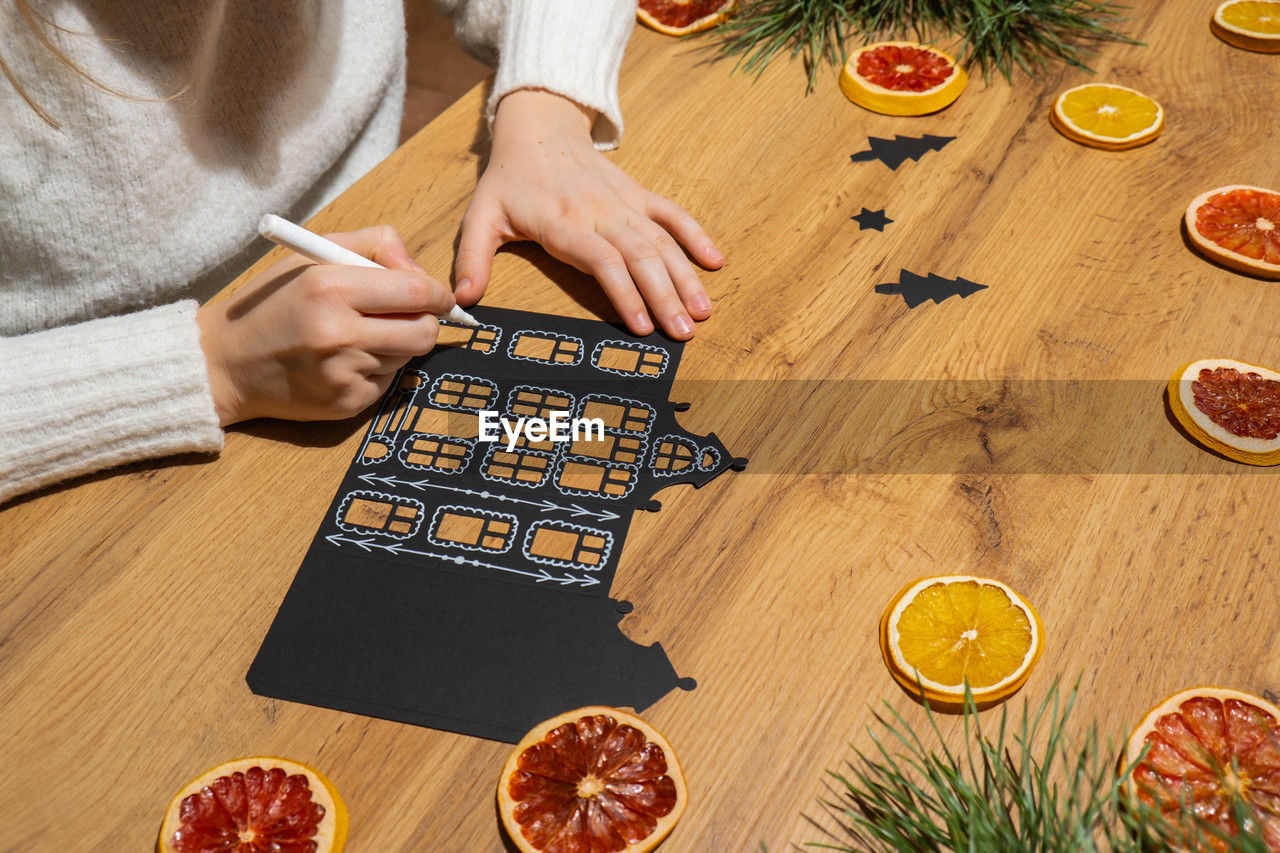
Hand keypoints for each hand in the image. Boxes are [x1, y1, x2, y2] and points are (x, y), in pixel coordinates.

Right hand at [197, 226, 453, 424]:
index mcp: (330, 288)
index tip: (440, 295)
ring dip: (397, 344)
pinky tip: (344, 361)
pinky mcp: (347, 403)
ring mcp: (345, 373)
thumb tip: (419, 269)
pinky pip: (387, 382)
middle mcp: (340, 334)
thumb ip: (372, 246)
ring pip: (407, 356)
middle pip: (424, 332)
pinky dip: (377, 369)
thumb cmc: (271, 303)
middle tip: (408, 316)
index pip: (416, 292)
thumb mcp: (311, 255)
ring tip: (359, 335)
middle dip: (426, 321)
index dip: (438, 294)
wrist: (226, 363)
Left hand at [454, 88, 723, 340]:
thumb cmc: (510, 180)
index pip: (601, 261)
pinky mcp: (638, 195)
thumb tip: (462, 299)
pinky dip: (696, 236)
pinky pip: (673, 214)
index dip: (624, 293)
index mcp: (564, 223)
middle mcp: (600, 213)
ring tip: (702, 312)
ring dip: (684, 278)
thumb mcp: (481, 216)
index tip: (640, 326)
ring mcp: (624, 203)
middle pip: (640, 257)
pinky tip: (715, 263)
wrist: (539, 127)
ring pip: (662, 242)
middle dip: (665, 297)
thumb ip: (473, 258)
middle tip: (682, 334)